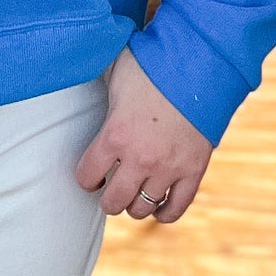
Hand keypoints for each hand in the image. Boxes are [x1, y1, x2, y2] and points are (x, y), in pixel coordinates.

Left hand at [75, 45, 212, 223]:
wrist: (201, 63)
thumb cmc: (154, 63)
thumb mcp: (115, 71)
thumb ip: (98, 85)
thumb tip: (74, 71)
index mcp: (115, 134)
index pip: (87, 176)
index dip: (85, 177)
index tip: (89, 175)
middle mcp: (140, 157)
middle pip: (113, 201)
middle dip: (108, 198)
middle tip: (109, 189)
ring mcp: (169, 167)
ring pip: (142, 208)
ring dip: (134, 204)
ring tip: (133, 194)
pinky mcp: (194, 170)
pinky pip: (177, 207)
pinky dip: (165, 212)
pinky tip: (158, 207)